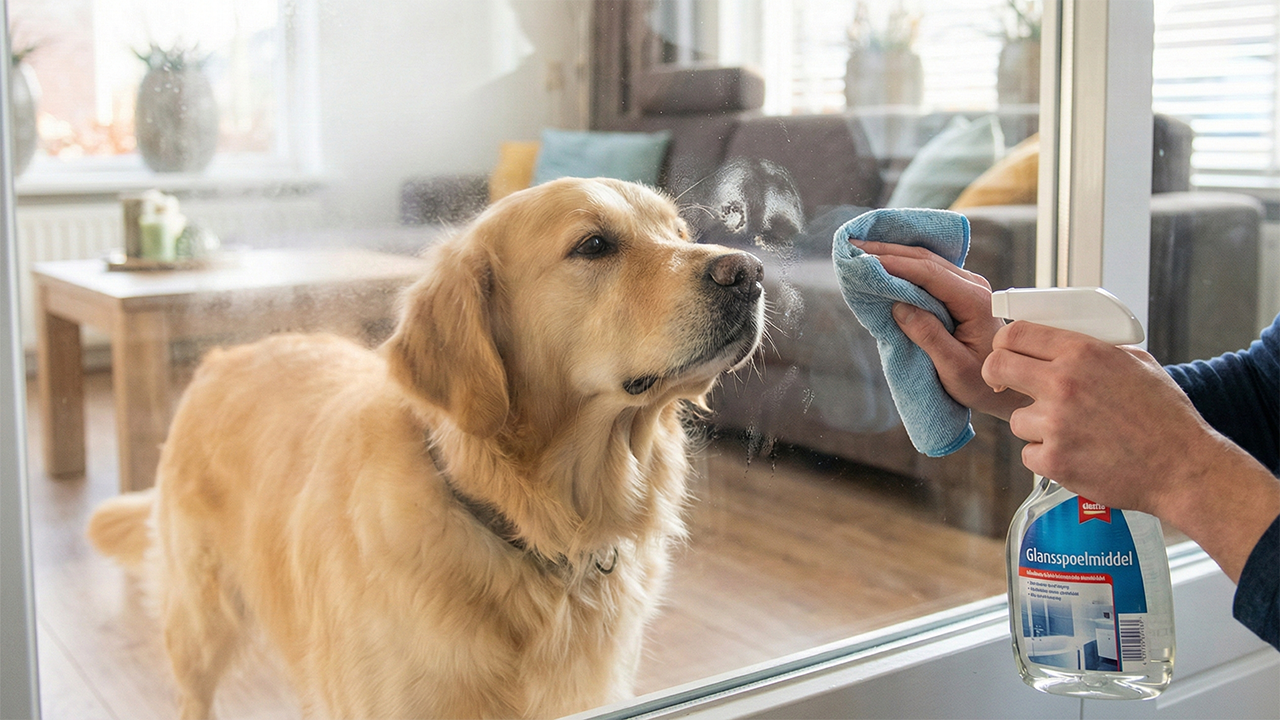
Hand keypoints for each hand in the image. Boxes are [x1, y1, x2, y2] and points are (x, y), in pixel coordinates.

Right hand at [852, 239, 1029, 420]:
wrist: (1004, 386)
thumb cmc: (981, 382)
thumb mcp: (954, 368)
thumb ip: (929, 336)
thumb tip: (899, 306)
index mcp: (975, 301)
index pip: (930, 273)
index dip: (895, 263)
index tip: (865, 260)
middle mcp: (973, 286)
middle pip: (926, 259)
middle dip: (888, 250)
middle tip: (854, 245)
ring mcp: (967, 286)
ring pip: (926, 260)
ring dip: (893, 253)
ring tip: (861, 248)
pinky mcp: (957, 291)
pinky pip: (927, 270)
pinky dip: (902, 263)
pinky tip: (883, 260)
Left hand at [984, 320, 1279, 580]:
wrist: (1183, 467)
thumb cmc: (1165, 416)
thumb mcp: (1137, 362)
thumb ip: (1096, 349)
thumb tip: (1064, 342)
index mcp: (1082, 353)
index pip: (1016, 334)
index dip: (1004, 343)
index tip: (1005, 353)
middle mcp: (1063, 383)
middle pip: (997, 367)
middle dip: (996, 376)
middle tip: (1005, 385)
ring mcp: (1055, 423)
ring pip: (1017, 419)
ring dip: (1036, 426)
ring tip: (1071, 432)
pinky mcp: (1054, 460)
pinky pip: (1029, 454)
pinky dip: (1047, 457)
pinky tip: (1076, 455)